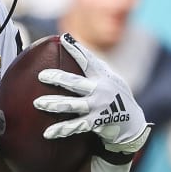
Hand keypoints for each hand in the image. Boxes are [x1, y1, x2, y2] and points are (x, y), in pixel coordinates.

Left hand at [32, 33, 151, 154]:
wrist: (132, 123)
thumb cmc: (116, 97)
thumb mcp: (110, 79)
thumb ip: (95, 68)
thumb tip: (75, 47)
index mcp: (102, 76)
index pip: (88, 60)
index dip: (76, 49)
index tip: (64, 38)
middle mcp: (100, 90)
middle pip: (76, 83)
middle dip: (58, 78)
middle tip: (41, 75)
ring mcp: (98, 107)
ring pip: (73, 105)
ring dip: (55, 104)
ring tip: (38, 103)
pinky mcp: (96, 122)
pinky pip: (75, 126)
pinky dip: (61, 129)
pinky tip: (48, 133)